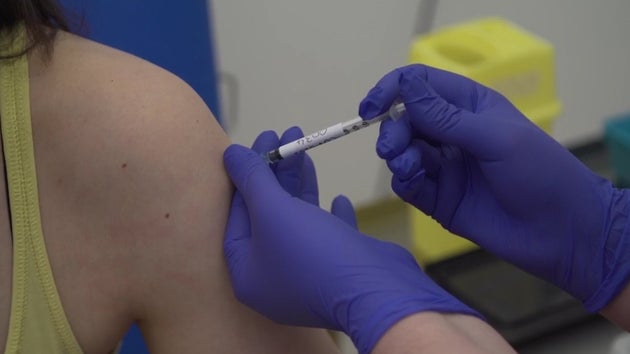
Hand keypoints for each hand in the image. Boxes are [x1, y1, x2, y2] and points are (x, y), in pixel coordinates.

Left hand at [223, 128, 479, 353]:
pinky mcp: (339, 270)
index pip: (238, 214)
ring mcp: (308, 275)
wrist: (376, 292)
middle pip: (269, 214)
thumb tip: (229, 153)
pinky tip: (337, 198)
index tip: (263, 138)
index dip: (248, 173)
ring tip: (305, 149)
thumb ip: (251, 180)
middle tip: (287, 134)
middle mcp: (274, 277)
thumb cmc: (312, 253)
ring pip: (298, 220)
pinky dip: (329, 216)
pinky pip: (328, 237)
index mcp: (247, 272)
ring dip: (301, 184)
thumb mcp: (274, 211)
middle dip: (277, 171)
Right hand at [359, 64, 629, 311]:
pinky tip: (411, 183)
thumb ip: (446, 116)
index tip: (371, 106)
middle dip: (393, 130)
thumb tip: (404, 85)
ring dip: (396, 156)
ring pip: (402, 151)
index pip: (420, 86)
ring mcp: (444, 166)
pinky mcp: (438, 198)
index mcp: (469, 106)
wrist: (562, 232)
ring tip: (408, 169)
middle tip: (393, 149)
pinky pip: (408, 184)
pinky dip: (402, 181)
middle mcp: (452, 133)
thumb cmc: (540, 174)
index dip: (392, 91)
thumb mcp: (495, 138)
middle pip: (404, 120)